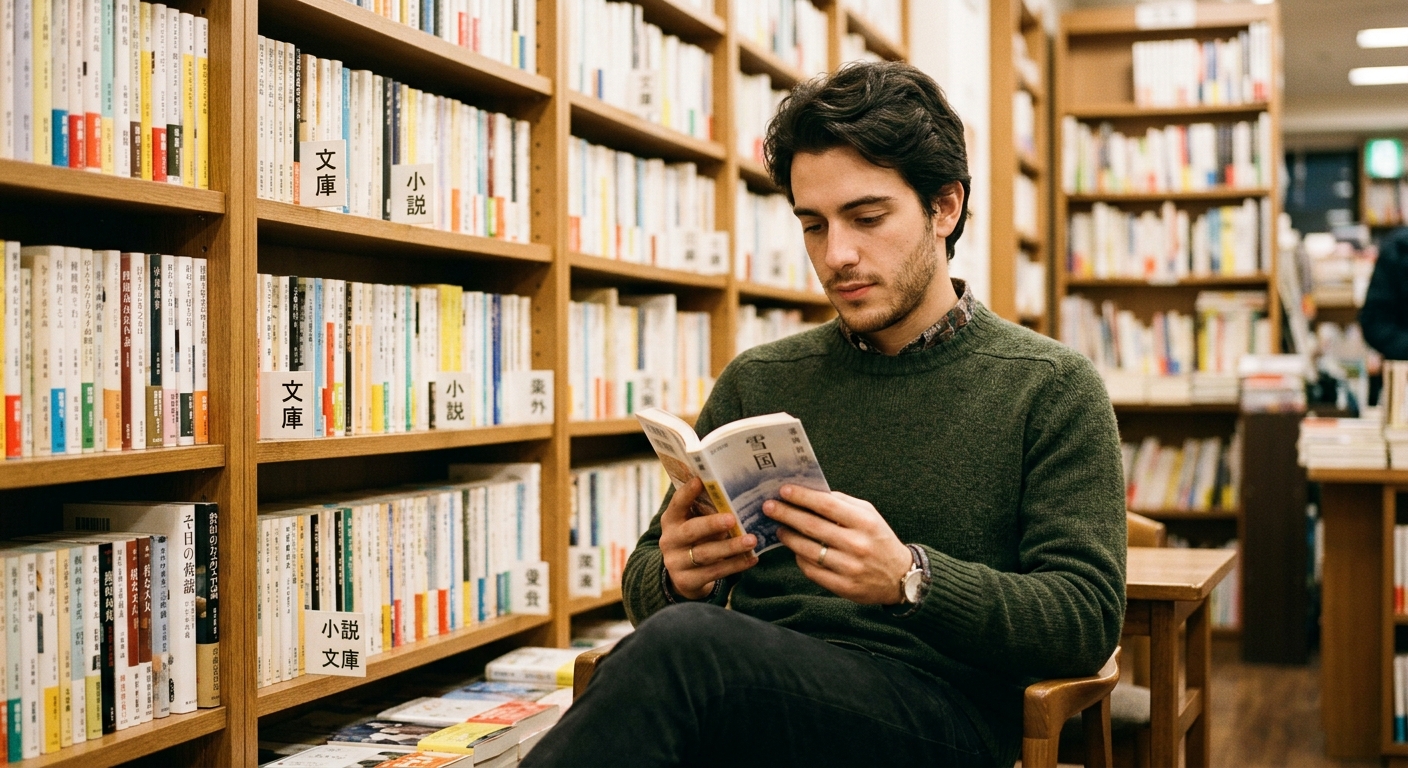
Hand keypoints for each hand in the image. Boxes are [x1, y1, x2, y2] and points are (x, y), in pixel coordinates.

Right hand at [659, 477, 758, 599]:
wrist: (682, 577)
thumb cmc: (695, 541)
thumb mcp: (693, 524)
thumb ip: (705, 512)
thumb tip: (734, 497)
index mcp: (670, 521)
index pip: (677, 504)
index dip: (687, 493)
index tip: (700, 480)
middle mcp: (669, 541)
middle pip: (691, 531)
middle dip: (712, 524)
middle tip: (732, 519)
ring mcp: (676, 563)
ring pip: (705, 554)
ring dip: (730, 547)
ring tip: (752, 540)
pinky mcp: (687, 581)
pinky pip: (715, 572)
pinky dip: (736, 565)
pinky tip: (752, 558)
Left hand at [763, 485, 911, 604]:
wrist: (901, 577)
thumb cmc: (879, 540)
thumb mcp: (869, 515)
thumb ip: (843, 503)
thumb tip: (811, 493)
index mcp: (864, 522)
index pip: (826, 506)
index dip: (802, 497)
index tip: (783, 491)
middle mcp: (857, 545)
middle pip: (812, 527)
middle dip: (786, 514)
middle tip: (768, 507)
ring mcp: (850, 568)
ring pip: (808, 550)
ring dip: (788, 538)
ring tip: (780, 529)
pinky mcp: (844, 587)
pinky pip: (812, 571)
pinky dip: (800, 559)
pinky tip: (796, 550)